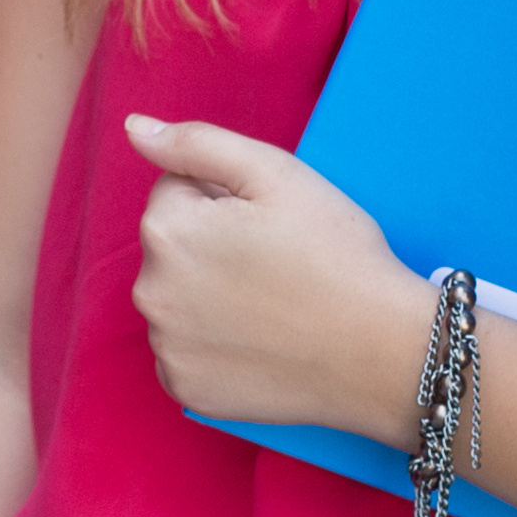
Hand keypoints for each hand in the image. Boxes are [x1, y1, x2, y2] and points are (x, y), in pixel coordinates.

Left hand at [121, 117, 418, 438]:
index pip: (176, 190)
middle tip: (274, 263)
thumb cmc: (336, 255)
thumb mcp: (275, 174)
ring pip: (178, 298)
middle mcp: (150, 291)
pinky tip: (260, 342)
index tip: (269, 224)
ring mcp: (166, 346)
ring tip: (272, 303)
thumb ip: (196, 143)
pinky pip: (186, 350)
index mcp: (166, 229)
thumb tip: (135, 128)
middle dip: (211, 244)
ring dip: (209, 294)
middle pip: (171, 246)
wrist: (381, 351)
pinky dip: (214, 345)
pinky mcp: (186, 388)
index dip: (227, 199)